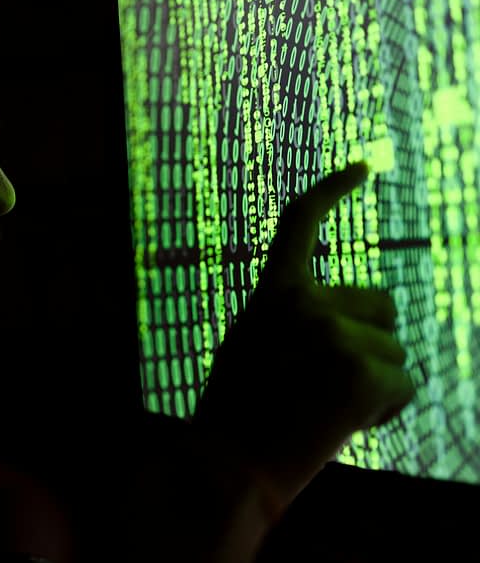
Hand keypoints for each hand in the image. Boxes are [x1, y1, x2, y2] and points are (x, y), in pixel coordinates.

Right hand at [192, 162, 416, 509]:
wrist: (226, 465)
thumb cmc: (236, 414)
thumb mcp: (252, 347)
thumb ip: (294, 323)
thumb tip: (350, 325)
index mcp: (272, 293)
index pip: (302, 224)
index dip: (334, 191)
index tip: (363, 167)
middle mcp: (304, 302)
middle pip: (382, 306)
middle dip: (371, 341)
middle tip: (330, 384)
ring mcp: (334, 334)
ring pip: (394, 350)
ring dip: (375, 382)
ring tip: (325, 411)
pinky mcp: (361, 372)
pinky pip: (404, 385)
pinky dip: (386, 411)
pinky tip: (343, 427)